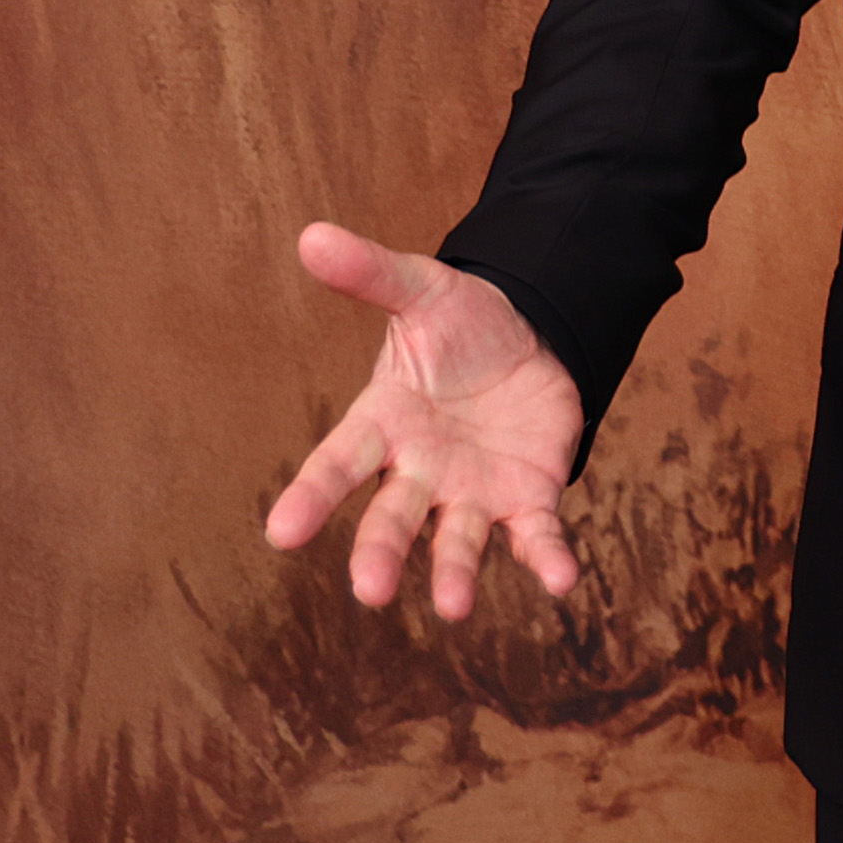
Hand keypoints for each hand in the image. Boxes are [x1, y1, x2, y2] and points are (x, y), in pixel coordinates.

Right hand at [263, 222, 587, 620]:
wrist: (528, 340)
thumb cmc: (459, 325)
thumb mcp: (420, 290)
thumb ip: (370, 272)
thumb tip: (310, 235)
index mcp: (384, 424)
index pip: (338, 462)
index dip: (311, 497)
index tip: (281, 533)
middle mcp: (420, 470)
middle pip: (393, 516)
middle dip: (381, 552)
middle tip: (370, 590)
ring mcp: (472, 491)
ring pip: (459, 541)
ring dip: (456, 574)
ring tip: (455, 607)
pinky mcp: (525, 499)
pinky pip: (534, 537)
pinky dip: (546, 559)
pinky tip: (562, 581)